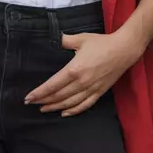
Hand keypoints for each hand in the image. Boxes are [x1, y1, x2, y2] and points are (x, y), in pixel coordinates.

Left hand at [24, 30, 142, 116]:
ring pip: (69, 103)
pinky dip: (74, 111)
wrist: (124, 49)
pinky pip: (85, 105)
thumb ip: (64, 41)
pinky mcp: (100, 92)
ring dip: (55, 107)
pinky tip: (65, 113)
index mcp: (74, 69)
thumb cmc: (102, 43)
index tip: (28, 98)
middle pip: (58, 96)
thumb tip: (53, 38)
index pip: (52, 85)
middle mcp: (81, 82)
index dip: (39, 93)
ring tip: (44, 109)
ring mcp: (91, 89)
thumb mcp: (81, 39)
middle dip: (43, 101)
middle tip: (32, 103)